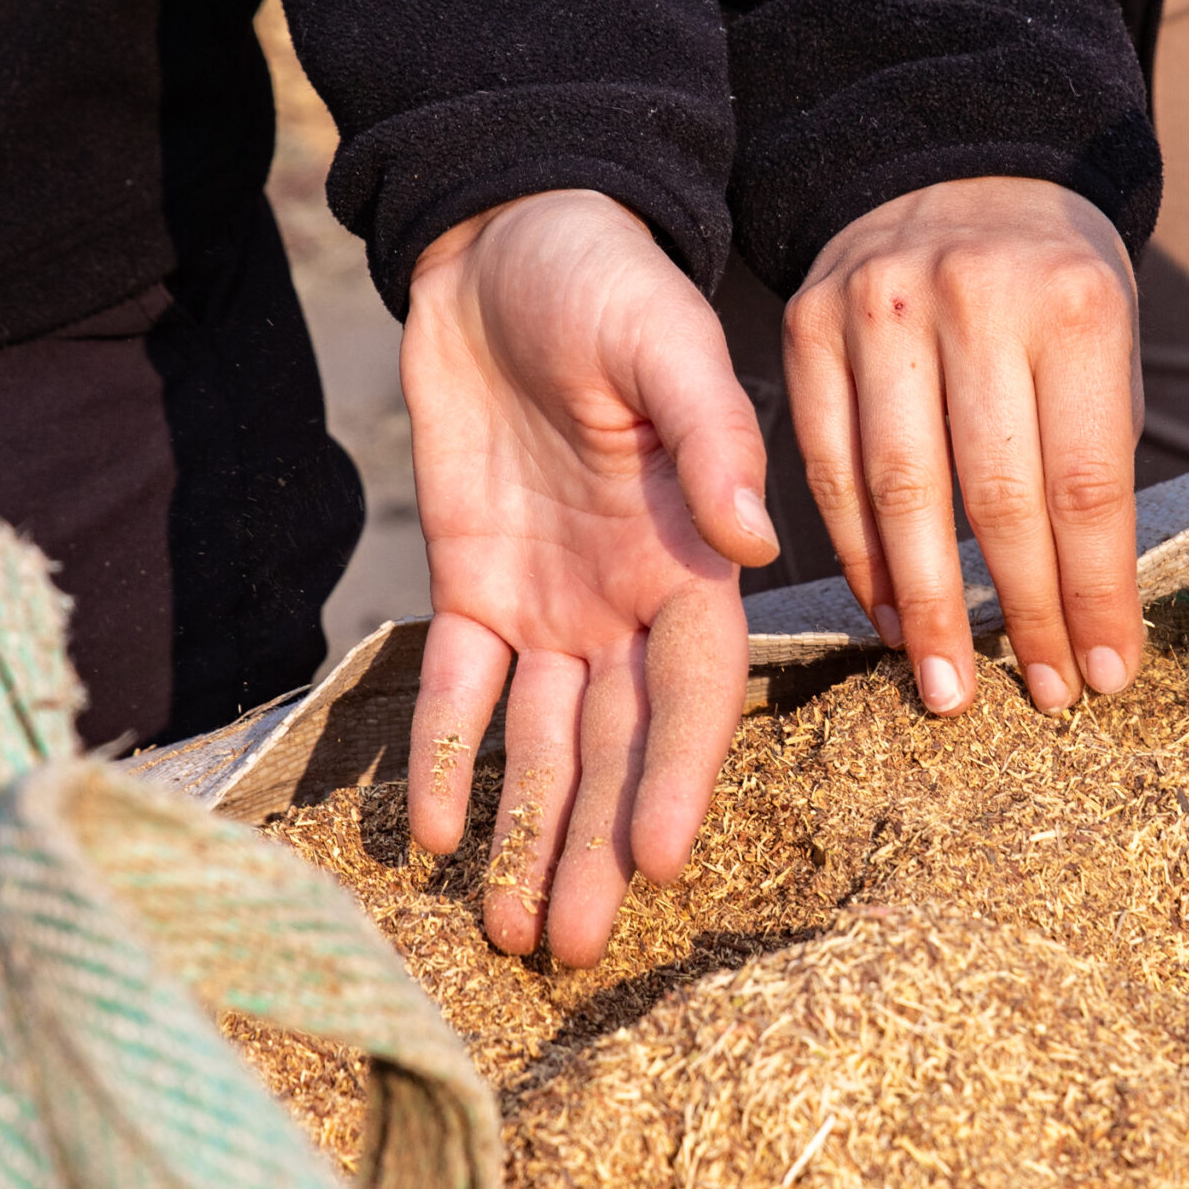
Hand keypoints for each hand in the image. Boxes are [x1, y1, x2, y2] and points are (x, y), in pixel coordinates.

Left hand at [402, 189, 776, 966]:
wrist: (502, 239)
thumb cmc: (603, 280)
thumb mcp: (661, 343)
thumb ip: (709, 440)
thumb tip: (758, 543)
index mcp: (693, 559)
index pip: (694, 692)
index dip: (679, 778)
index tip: (658, 862)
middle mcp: (628, 601)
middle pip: (618, 747)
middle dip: (596, 846)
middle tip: (572, 948)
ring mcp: (552, 603)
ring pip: (544, 743)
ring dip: (527, 834)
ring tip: (508, 933)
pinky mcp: (473, 584)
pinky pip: (457, 688)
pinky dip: (443, 758)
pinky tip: (430, 835)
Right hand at [783, 175, 1142, 717]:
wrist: (955, 171)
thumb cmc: (1052, 288)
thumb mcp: (1106, 344)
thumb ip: (1094, 461)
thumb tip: (1088, 617)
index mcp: (1073, 303)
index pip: (1083, 482)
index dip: (1092, 592)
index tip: (1103, 674)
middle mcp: (972, 297)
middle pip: (994, 497)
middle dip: (1019, 614)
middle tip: (1036, 699)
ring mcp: (878, 308)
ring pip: (900, 491)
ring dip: (927, 605)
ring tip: (947, 684)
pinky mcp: (807, 324)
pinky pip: (829, 467)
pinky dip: (859, 553)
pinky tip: (890, 612)